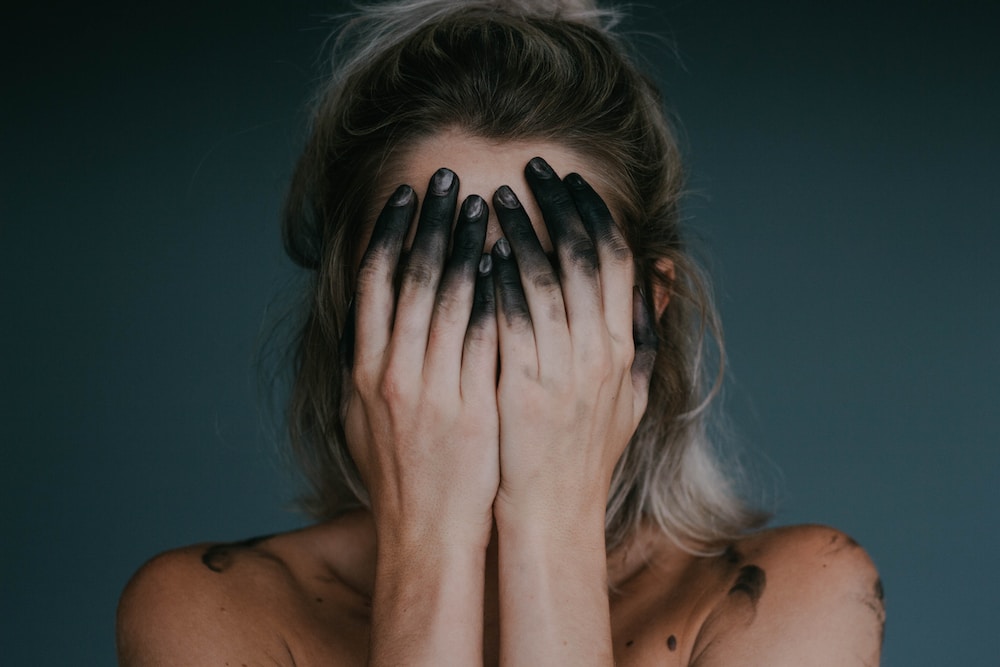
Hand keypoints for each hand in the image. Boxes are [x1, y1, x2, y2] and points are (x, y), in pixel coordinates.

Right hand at [343, 168, 498, 548]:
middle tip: (448, 178)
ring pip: (450, 298)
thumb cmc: (399, 474)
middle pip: (411, 278)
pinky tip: (510, 262)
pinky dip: (496, 294)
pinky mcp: (472, 406)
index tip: (405, 196)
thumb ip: (365, 364)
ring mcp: (433, 390)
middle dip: (431, 222)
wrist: (427, 533)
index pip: (373, 284)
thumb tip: (367, 318)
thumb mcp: (362, 417)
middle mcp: (392, 373)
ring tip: (485, 205)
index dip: (388, 233)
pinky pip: (486, 337)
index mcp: (364, 370)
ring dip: (467, 244)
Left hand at [490, 158, 657, 526]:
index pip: (617, 259)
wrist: (551, 512)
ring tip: (493, 200)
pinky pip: (509, 318)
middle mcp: (601, 352)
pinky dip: (494, 279)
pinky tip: (475, 252)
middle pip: (583, 255)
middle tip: (531, 169)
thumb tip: (661, 270)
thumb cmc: (586, 453)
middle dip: (558, 204)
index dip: (594, 213)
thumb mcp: (632, 393)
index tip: (570, 182)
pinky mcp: (522, 386)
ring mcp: (563, 370)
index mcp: (625, 347)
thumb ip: (645, 330)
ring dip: (519, 231)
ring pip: (544, 278)